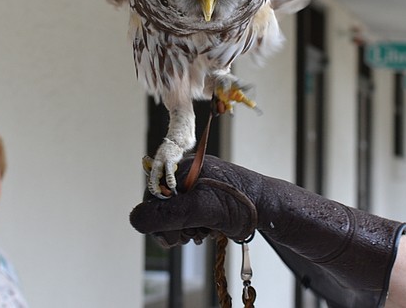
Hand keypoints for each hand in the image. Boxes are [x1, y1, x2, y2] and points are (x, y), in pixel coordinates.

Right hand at [130, 155, 260, 245]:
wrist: (270, 209)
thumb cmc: (239, 204)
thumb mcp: (199, 209)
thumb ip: (167, 214)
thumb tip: (135, 220)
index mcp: (184, 168)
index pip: (154, 194)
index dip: (158, 218)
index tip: (172, 235)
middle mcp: (189, 175)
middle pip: (163, 206)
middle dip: (173, 226)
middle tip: (188, 237)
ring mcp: (199, 187)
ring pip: (176, 214)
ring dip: (184, 229)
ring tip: (201, 233)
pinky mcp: (207, 199)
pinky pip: (189, 216)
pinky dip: (194, 228)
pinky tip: (206, 232)